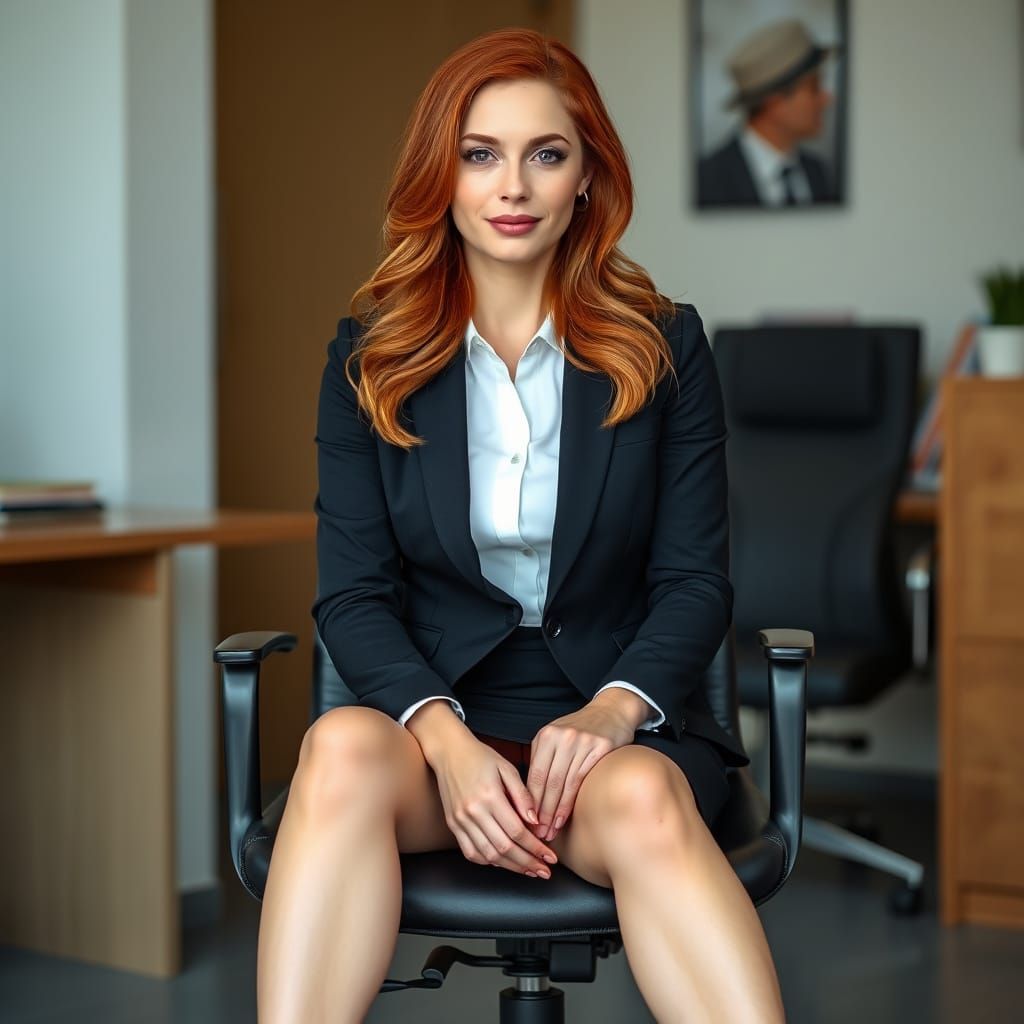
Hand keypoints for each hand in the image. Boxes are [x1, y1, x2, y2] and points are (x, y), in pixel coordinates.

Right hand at [431, 732, 558, 878]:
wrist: (449, 751)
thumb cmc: (480, 756)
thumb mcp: (507, 768)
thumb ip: (522, 795)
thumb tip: (536, 822)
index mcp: (489, 796)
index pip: (517, 831)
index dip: (536, 848)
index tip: (550, 857)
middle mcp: (473, 812)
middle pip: (504, 848)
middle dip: (528, 863)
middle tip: (544, 871)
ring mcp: (460, 820)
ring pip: (488, 855)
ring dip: (511, 867)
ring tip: (529, 870)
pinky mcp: (453, 824)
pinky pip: (470, 852)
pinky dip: (488, 861)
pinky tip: (503, 862)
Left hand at [527, 694, 644, 841]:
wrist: (612, 711)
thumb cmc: (581, 730)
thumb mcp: (556, 738)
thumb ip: (543, 760)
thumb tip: (529, 796)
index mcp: (545, 736)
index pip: (534, 774)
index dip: (528, 801)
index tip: (524, 822)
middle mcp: (561, 738)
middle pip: (546, 782)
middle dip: (540, 812)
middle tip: (536, 834)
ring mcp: (580, 742)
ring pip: (562, 784)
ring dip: (554, 812)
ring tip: (549, 831)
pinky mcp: (599, 748)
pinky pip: (579, 781)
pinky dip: (569, 803)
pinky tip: (564, 818)